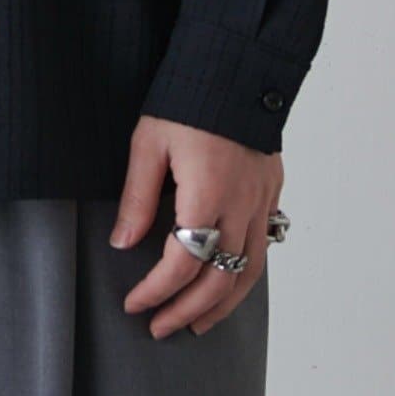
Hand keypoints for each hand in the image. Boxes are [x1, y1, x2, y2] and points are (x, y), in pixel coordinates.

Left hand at [111, 115, 281, 337]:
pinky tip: (227, 286)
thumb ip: (138, 197)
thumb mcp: (149, 143)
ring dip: (221, 305)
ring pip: (249, 272)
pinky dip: (244, 277)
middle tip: (159, 327)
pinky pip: (263, 249)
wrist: (237, 67)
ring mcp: (262, 200)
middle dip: (187, 310)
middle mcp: (242, 204)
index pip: (184, 262)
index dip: (157, 290)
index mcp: (208, 192)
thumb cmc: (188, 100)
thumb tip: (122, 244)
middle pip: (219, 278)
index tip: (134, 304)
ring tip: (196, 325)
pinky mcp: (271, 193)